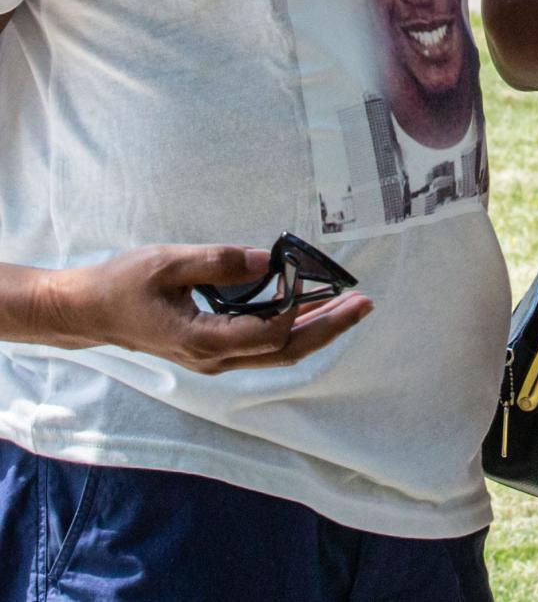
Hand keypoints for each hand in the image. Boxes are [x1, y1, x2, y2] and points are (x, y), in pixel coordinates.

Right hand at [44, 245, 372, 374]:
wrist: (90, 312)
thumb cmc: (124, 285)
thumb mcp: (168, 262)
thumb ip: (217, 261)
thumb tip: (265, 260)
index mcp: (203, 342)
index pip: (267, 335)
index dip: (297, 310)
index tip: (313, 277)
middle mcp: (215, 360)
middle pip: (285, 352)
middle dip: (329, 328)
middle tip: (365, 303)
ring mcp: (215, 359)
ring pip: (278, 353)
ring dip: (316, 329)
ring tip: (350, 305)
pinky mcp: (214, 350)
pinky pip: (263, 345)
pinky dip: (293, 328)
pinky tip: (311, 307)